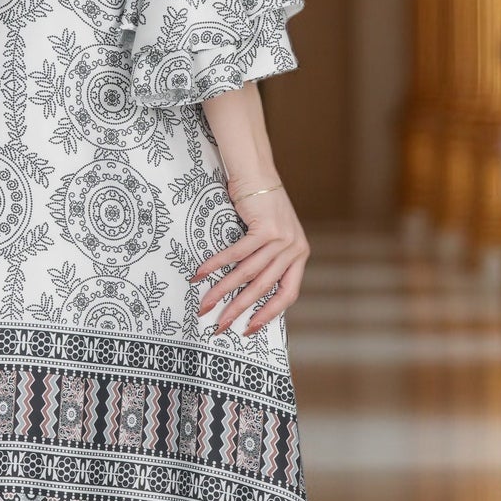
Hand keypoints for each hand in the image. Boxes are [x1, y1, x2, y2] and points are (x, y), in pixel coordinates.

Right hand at [192, 180, 309, 335]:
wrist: (256, 171)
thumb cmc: (259, 205)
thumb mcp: (272, 235)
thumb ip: (268, 260)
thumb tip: (246, 293)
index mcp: (299, 255)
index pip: (288, 294)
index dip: (269, 314)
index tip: (249, 330)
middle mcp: (295, 249)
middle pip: (263, 288)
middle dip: (238, 309)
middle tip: (219, 325)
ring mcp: (282, 238)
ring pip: (247, 273)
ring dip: (221, 290)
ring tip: (204, 303)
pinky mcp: (265, 228)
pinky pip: (237, 254)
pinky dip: (216, 265)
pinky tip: (200, 273)